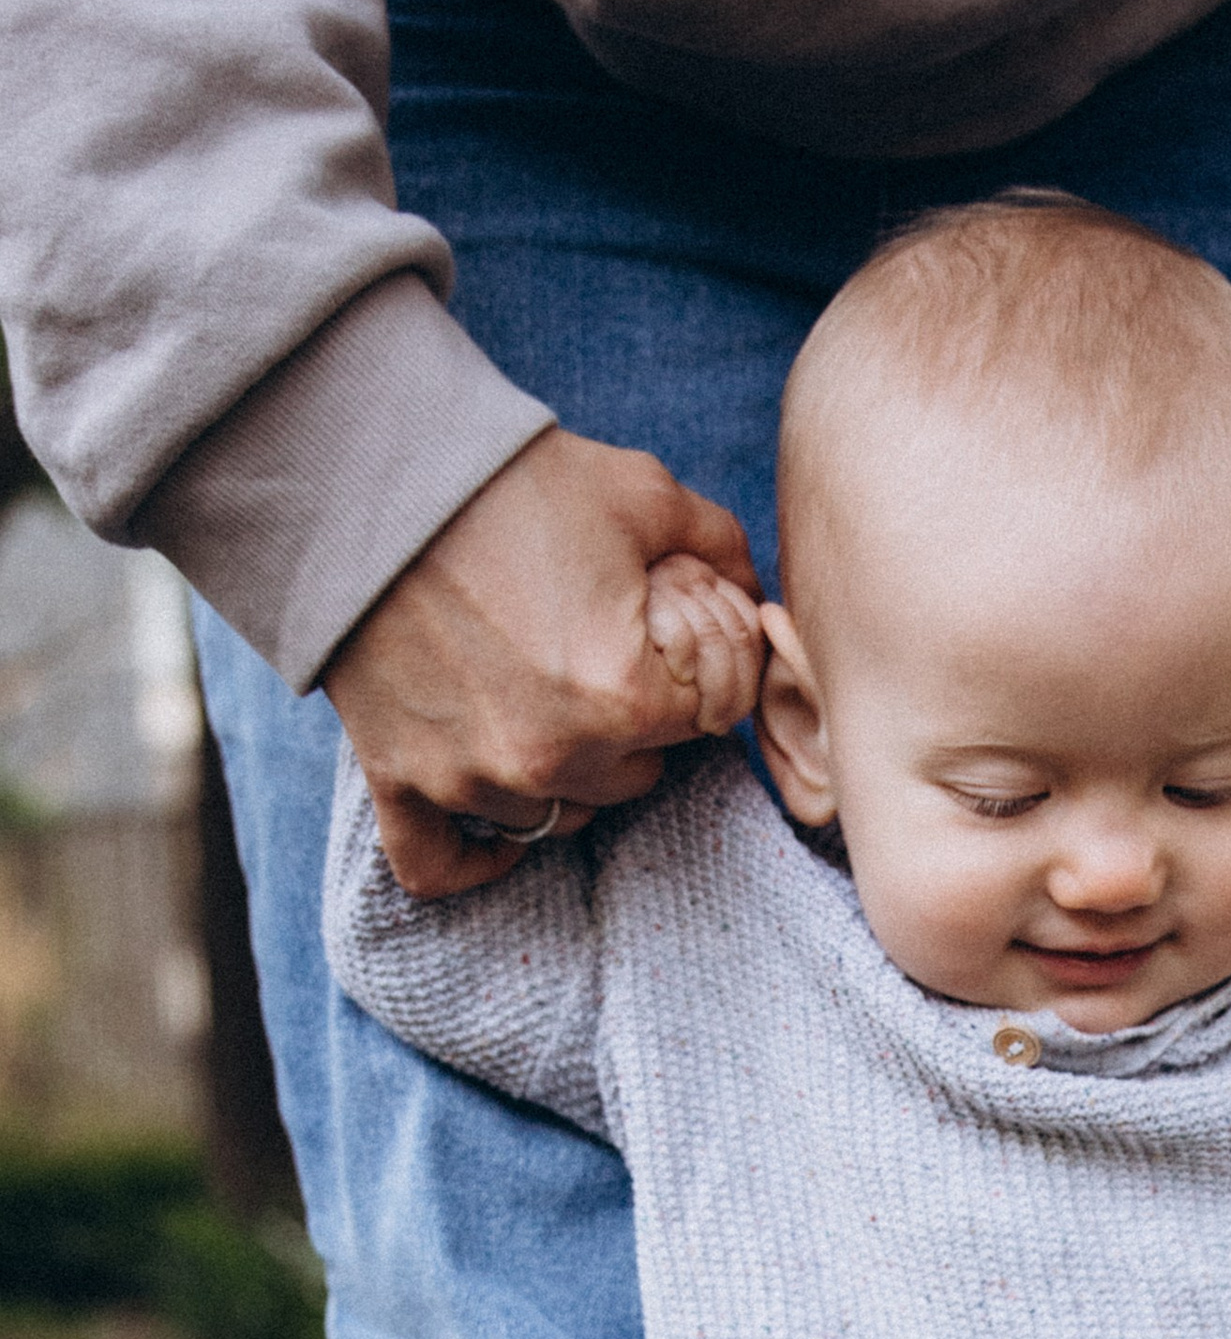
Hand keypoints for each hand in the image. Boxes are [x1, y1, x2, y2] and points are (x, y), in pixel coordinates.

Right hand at [322, 428, 761, 897]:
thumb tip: (757, 595)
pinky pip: (439, 864)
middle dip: (634, 723)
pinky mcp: (400, 779)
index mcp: (624, 699)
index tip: (658, 632)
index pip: (704, 720)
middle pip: (637, 776)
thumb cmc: (510, 481)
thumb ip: (720, 549)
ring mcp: (472, 779)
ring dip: (568, 775)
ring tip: (547, 702)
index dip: (690, 670)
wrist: (366, 474)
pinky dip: (472, 860)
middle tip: (598, 657)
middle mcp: (553, 759)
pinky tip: (499, 823)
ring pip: (558, 816)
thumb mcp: (643, 492)